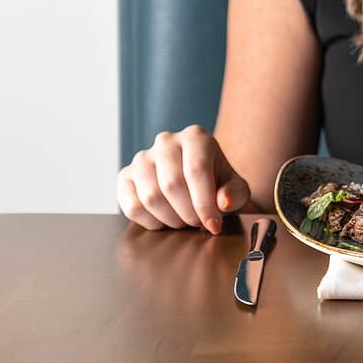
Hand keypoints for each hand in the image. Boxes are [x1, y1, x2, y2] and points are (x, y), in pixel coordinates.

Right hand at [117, 125, 250, 233]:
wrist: (199, 185)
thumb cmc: (219, 185)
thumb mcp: (236, 189)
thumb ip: (235, 194)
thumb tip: (223, 202)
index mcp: (196, 137)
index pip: (196, 171)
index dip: (204, 204)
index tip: (213, 225)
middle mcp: (166, 141)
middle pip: (172, 185)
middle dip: (188, 213)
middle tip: (198, 223)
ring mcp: (142, 158)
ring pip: (150, 197)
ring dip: (170, 219)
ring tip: (184, 220)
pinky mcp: (125, 176)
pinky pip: (131, 206)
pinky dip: (150, 221)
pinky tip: (165, 220)